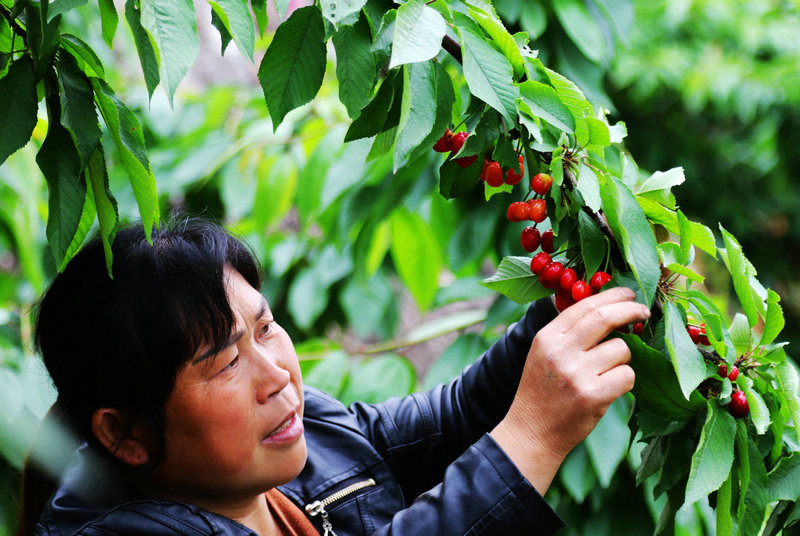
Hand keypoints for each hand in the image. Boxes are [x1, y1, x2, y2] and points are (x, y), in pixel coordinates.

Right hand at [491, 287, 649, 492]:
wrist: (531, 433)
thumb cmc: (542, 393)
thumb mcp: (544, 354)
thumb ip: (569, 333)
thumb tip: (607, 308)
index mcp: (547, 337)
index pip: (584, 306)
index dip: (612, 297)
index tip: (629, 294)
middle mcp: (561, 351)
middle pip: (605, 318)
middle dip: (630, 310)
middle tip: (644, 312)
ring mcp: (577, 373)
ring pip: (622, 350)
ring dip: (623, 360)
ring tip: (606, 375)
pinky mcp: (592, 395)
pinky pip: (627, 375)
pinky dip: (624, 381)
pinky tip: (608, 390)